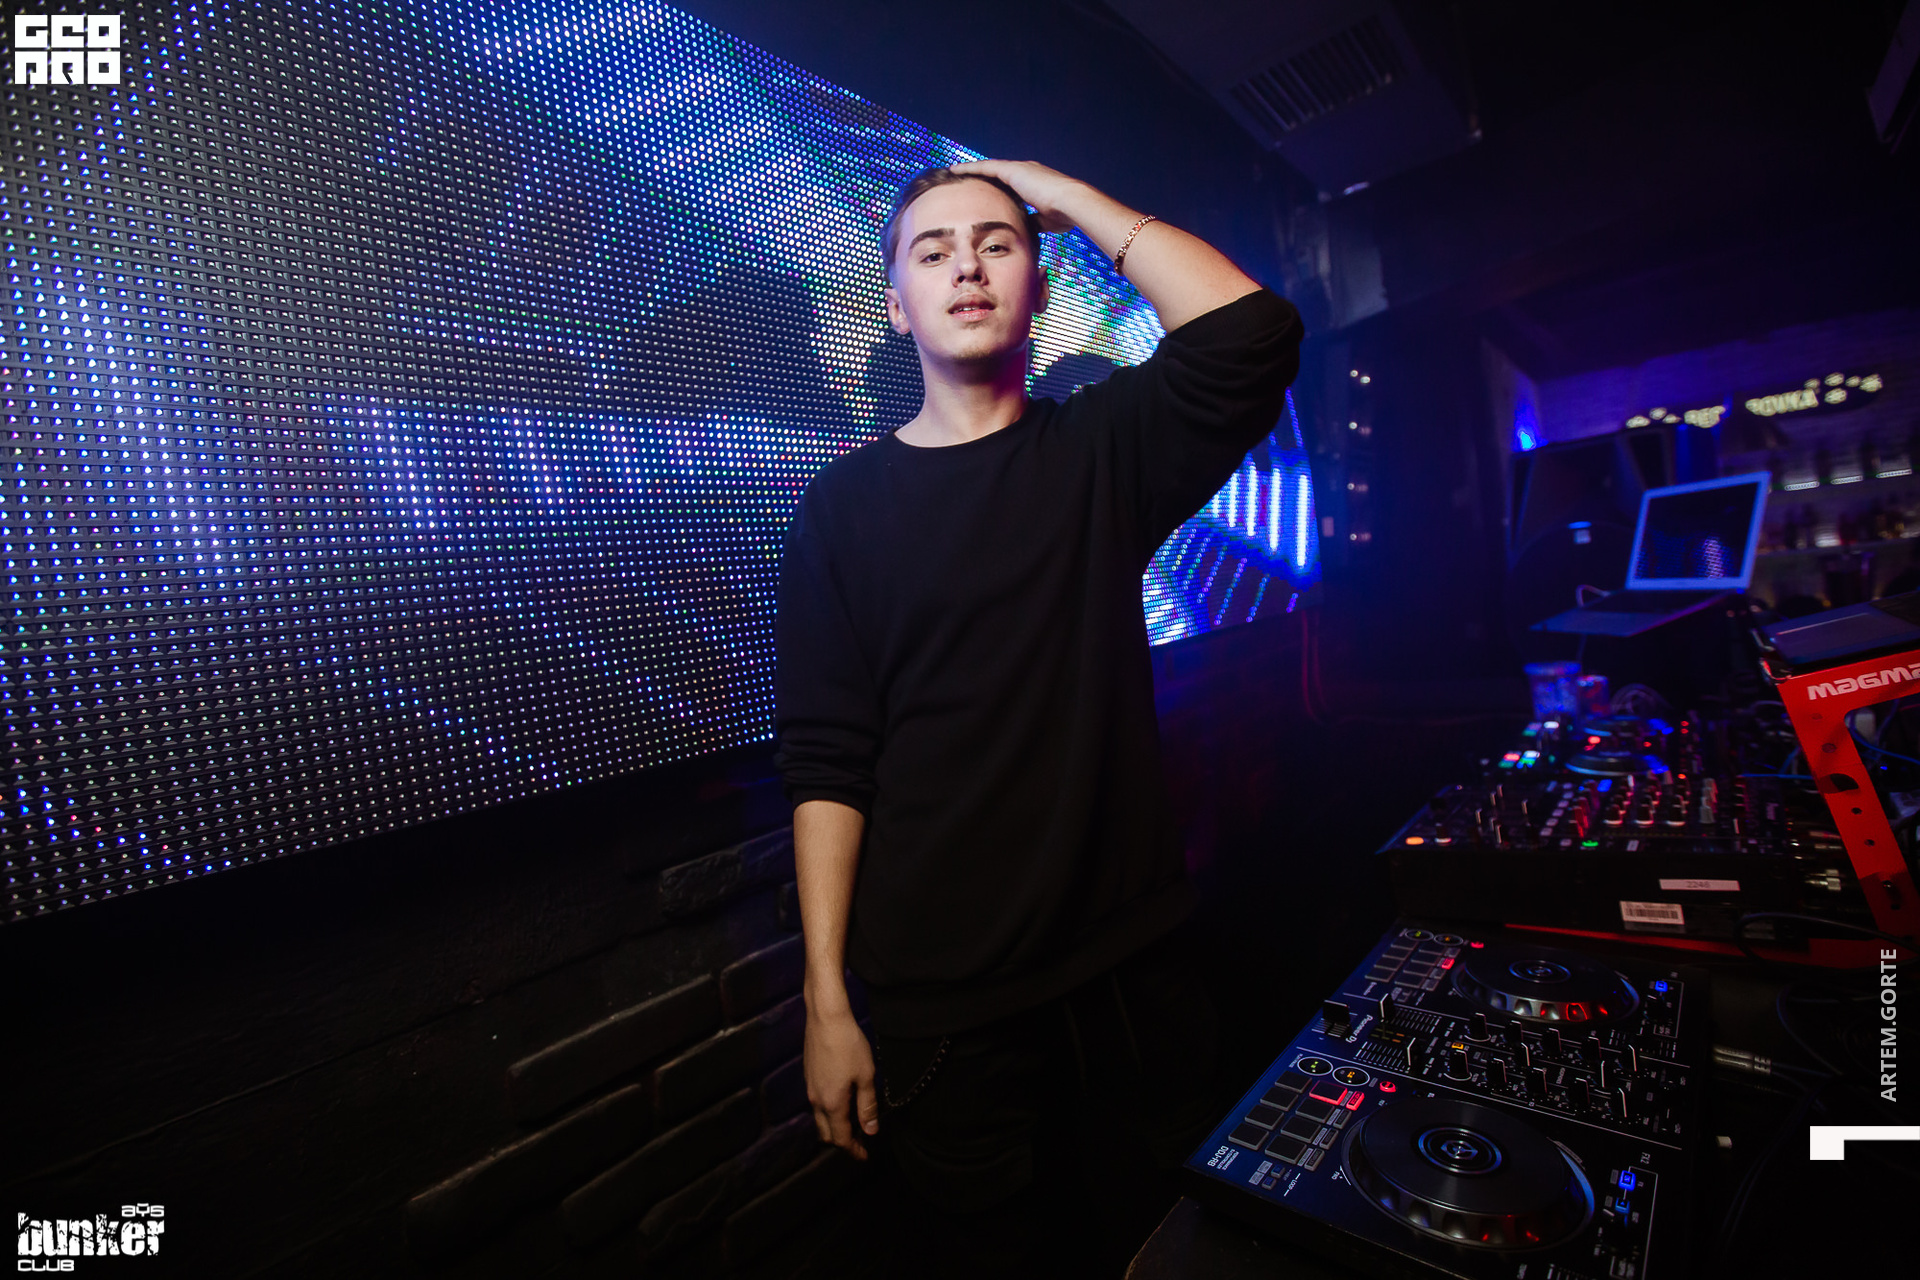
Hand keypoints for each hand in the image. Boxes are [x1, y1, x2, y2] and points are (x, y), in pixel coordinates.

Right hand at [804, 1005, 878, 1159]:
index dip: (854, 1150)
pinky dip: (829, 1112)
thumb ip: (867, 1106)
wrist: (826, 1018)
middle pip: (826, 1134)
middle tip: (860, 1142)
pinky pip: (817, 1104)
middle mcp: (816, 1101)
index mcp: (832, 1104)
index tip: (865, 1156)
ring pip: (820, 1119)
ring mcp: (809, 1088)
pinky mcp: (808, 1077)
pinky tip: (842, 1101)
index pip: (841, 1139)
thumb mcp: (866, 1076)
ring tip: (853, 1122)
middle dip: (842, 1142)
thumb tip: (871, 1129)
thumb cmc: (848, 1045)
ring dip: (835, 1127)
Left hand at [948, 159, 1086, 232]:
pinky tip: (956, 169)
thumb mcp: (1047, 221)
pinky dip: (971, 168)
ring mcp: (1020, 169)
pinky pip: (986, 167)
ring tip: (955, 171)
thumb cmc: (1065, 214)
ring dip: (972, 170)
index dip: (996, 188)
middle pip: (998, 173)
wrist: (1071, 202)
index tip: (985, 193)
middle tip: (966, 180)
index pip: (1010, 184)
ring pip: (989, 168)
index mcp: (1034, 183)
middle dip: (982, 176)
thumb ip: (1035, 221)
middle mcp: (1026, 171)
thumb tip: (1028, 228)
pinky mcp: (1013, 170)